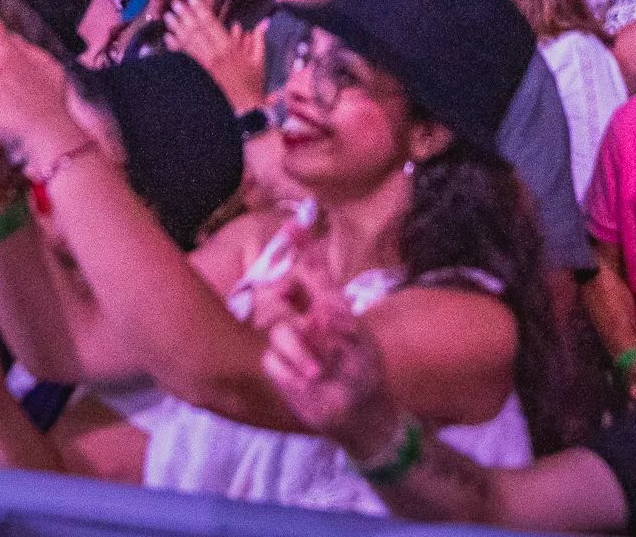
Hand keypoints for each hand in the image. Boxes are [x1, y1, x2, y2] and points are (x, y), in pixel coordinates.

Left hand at [164, 0, 267, 112]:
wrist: (242, 112)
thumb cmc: (252, 87)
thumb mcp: (259, 63)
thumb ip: (258, 41)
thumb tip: (264, 24)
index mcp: (229, 48)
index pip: (211, 23)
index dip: (201, 9)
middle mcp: (214, 54)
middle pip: (196, 30)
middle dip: (185, 15)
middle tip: (175, 3)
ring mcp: (203, 65)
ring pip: (187, 42)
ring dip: (176, 27)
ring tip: (168, 16)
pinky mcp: (197, 75)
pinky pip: (183, 57)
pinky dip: (175, 46)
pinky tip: (168, 38)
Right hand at [257, 237, 398, 456]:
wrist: (357, 412)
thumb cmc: (364, 373)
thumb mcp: (363, 346)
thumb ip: (344, 324)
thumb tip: (321, 310)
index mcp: (331, 306)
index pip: (315, 271)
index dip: (303, 247)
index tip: (294, 224)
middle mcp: (307, 319)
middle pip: (284, 295)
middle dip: (283, 299)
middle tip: (300, 311)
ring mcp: (291, 342)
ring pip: (278, 331)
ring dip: (298, 352)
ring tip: (319, 373)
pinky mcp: (278, 367)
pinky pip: (271, 360)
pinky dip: (290, 373)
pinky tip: (308, 383)